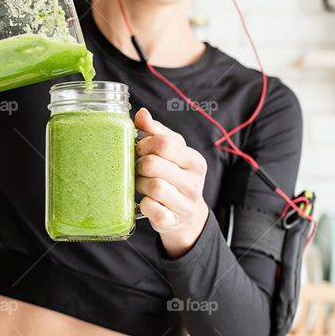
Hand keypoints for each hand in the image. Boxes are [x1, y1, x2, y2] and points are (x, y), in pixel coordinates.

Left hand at [134, 107, 209, 254]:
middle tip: (139, 169)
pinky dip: (143, 205)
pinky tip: (146, 201)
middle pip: (153, 164)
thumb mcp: (171, 152)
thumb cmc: (173, 176)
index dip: (144, 145)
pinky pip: (151, 209)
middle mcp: (194, 182)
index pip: (164, 144)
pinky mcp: (173, 221)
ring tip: (142, 185)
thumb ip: (155, 132)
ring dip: (140, 185)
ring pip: (153, 187)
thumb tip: (141, 114)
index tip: (140, 150)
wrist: (185, 215)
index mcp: (194, 160)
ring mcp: (185, 204)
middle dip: (139, 166)